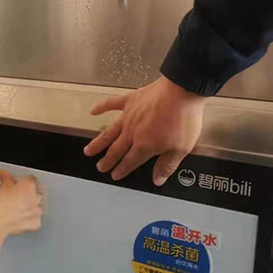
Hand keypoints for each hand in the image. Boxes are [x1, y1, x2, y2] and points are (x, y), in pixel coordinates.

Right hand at [0, 170, 42, 257]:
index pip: (30, 179)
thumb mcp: (1, 188)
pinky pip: (35, 219)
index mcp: (29, 186)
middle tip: (16, 197)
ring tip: (17, 209)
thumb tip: (3, 173)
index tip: (17, 184)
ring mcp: (37, 212)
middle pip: (35, 193)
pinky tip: (20, 219)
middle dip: (28, 194)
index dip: (22, 181)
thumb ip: (5, 178)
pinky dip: (29, 219)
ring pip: (36, 206)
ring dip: (30, 207)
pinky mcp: (36, 224)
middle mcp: (36, 198)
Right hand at [83, 76, 205, 185]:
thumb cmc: (183, 119)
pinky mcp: (130, 101)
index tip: (114, 175)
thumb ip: (167, 165)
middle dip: (107, 160)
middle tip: (100, 167)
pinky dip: (101, 107)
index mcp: (145, 146)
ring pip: (109, 132)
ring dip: (98, 142)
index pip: (130, 161)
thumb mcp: (181, 148)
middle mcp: (132, 133)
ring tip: (88, 150)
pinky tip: (93, 111)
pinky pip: (112, 104)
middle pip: (116, 150)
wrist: (182, 92)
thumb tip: (157, 180)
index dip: (121, 170)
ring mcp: (128, 116)